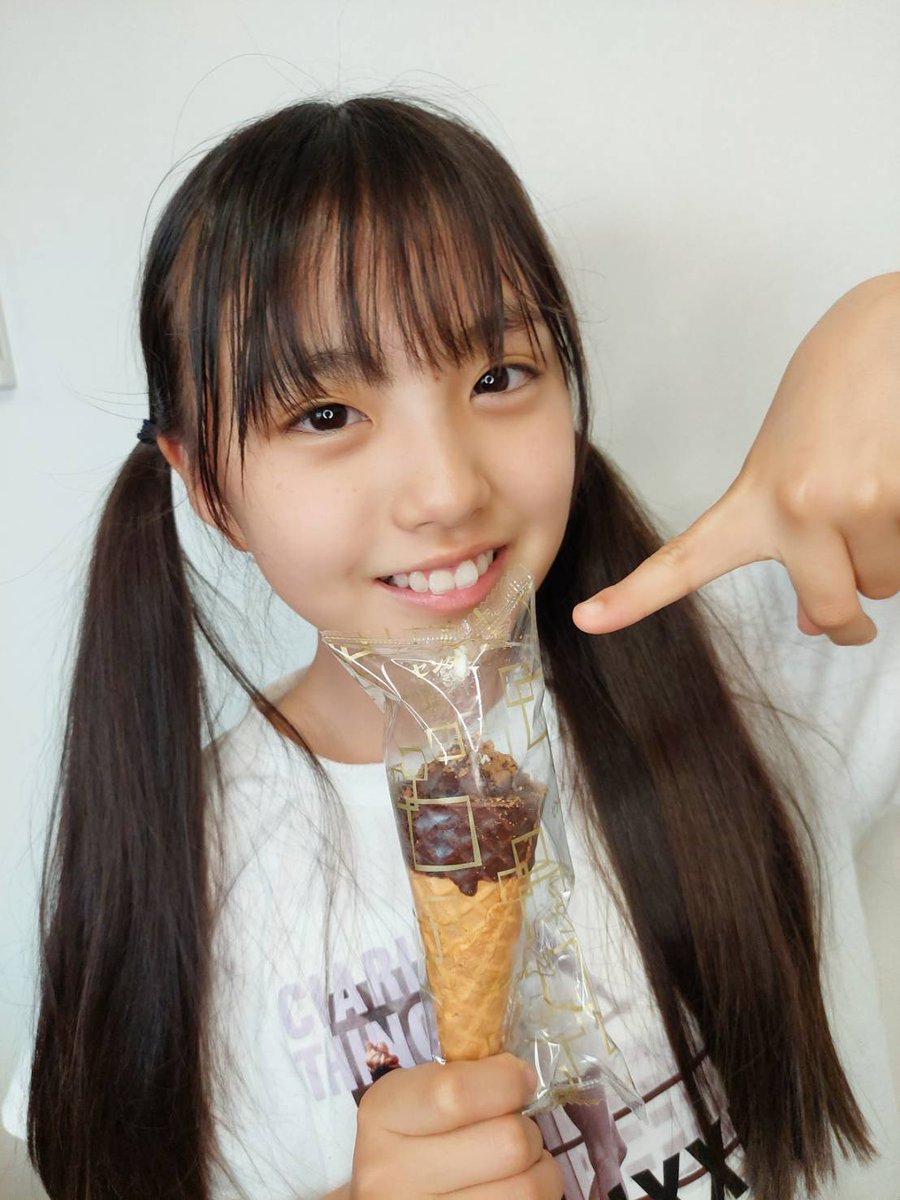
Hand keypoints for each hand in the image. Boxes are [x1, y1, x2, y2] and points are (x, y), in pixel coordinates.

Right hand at [348, 1052, 561, 1199]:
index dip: (507, 1080)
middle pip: (508, 1143)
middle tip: (515, 1131)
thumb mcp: (415, 1098)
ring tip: (519, 1167)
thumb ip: (463, 1080)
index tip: (522, 1079)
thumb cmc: (411, 1141)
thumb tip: (524, 1077)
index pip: (456, 1092)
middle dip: (527, 1130)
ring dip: (540, 1171)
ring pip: (527, 1190)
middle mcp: (391, 1176)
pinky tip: (511, 1193)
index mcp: (383, 1116)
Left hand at [573, 273, 899, 645]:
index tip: (589, 618)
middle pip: (831, 609)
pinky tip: (895, 482)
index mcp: (755, 500)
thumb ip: (794, 543)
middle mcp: (799, 508)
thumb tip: (820, 620)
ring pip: (885, 581)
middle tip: (852, 625)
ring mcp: (857, 505)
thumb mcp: (792, 466)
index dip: (635, 597)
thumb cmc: (838, 391)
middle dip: (846, 619)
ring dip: (885, 557)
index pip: (685, 560)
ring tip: (878, 493)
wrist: (891, 332)